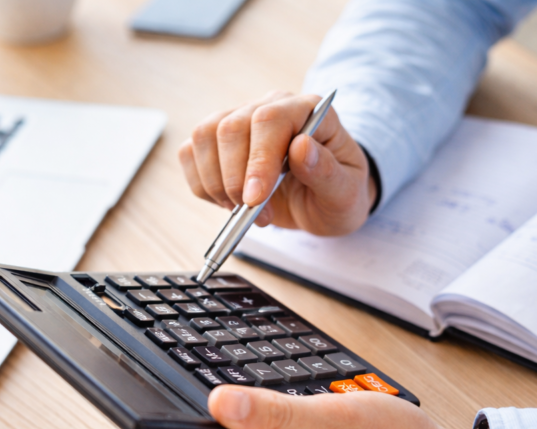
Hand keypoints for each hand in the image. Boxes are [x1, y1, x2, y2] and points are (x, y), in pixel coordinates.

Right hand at [178, 91, 376, 236]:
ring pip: (204, 136)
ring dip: (215, 182)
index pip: (269, 119)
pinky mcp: (218, 143)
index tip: (254, 199)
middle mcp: (270, 108)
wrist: (324, 201)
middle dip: (234, 178)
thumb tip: (302, 148)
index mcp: (307, 110)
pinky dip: (201, 185)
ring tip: (242, 210)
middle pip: (230, 127)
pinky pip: (190, 153)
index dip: (257, 160)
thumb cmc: (339, 193)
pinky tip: (225, 201)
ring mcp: (241, 121)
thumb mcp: (346, 192)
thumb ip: (328, 171)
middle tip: (254, 213)